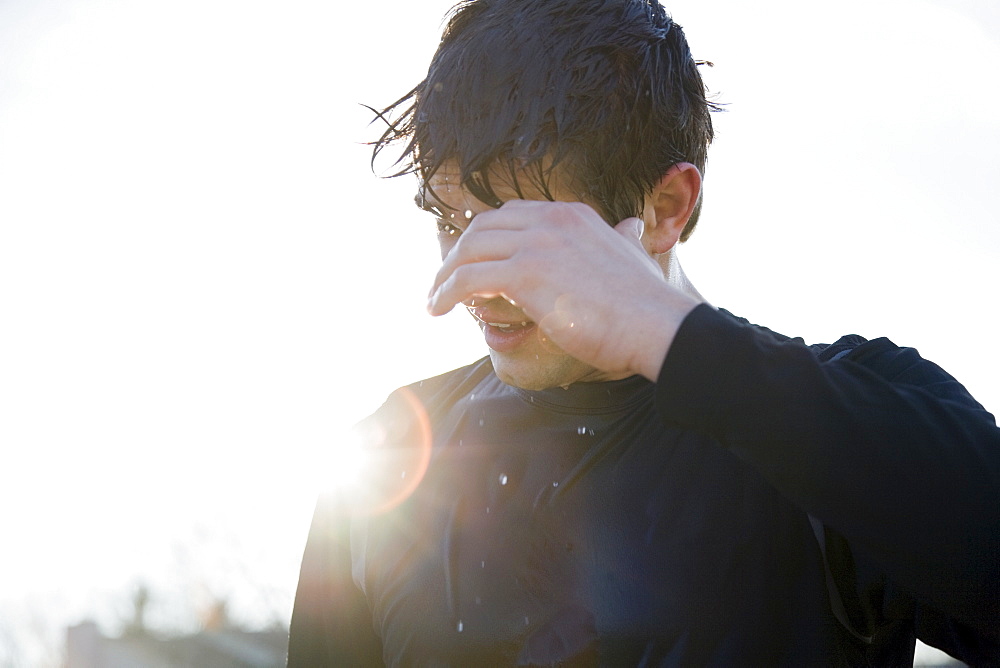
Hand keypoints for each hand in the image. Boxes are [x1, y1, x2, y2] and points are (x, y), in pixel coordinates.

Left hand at [426, 200, 701, 380]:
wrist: (657, 325)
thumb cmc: (646, 303)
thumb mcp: (634, 253)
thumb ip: (624, 238)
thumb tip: (630, 229)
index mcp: (571, 214)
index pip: (510, 214)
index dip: (483, 238)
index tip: (470, 260)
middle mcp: (551, 220)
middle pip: (482, 228)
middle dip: (457, 253)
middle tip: (443, 279)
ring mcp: (537, 244)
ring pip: (470, 251)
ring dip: (444, 275)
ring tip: (433, 298)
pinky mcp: (526, 274)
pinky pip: (469, 278)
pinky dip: (445, 292)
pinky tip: (437, 308)